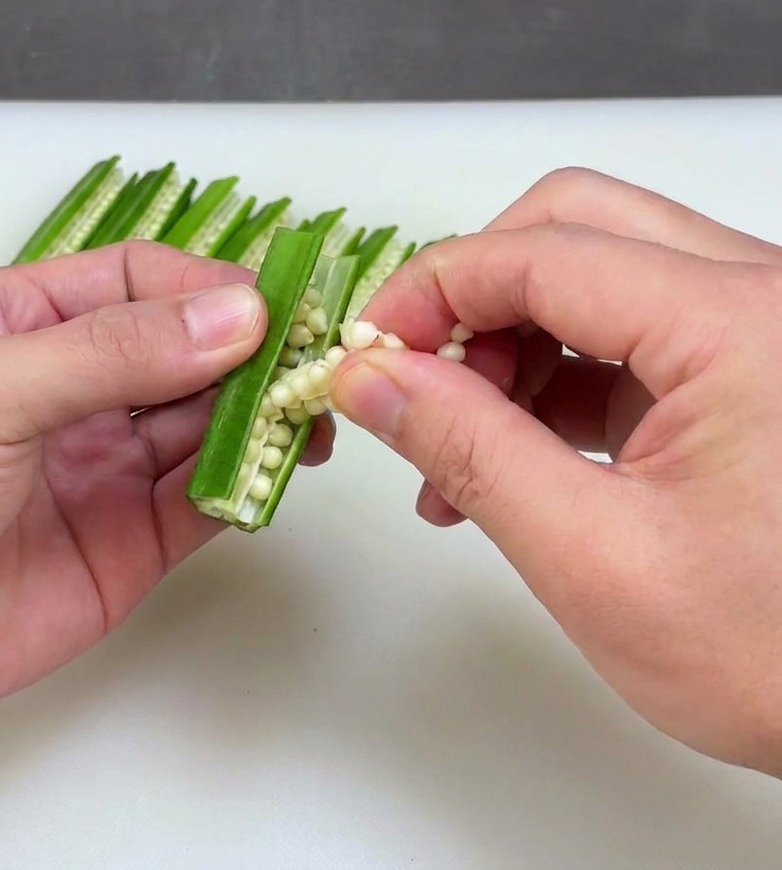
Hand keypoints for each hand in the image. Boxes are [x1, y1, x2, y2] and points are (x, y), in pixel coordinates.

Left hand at [0, 241, 333, 751]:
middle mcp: (76, 391)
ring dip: (260, 416)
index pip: (139, 282)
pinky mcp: (133, 540)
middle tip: (310, 359)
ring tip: (309, 413)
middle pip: (187, 352)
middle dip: (250, 352)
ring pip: (208, 424)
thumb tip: (236, 317)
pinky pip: (206, 499)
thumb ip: (115, 352)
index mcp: (25, 326)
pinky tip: (275, 470)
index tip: (268, 304)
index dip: (206, 286)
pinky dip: (247, 483)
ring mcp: (108, 467)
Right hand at [332, 168, 781, 774]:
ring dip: (508, 346)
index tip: (365, 354)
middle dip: (473, 300)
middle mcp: (763, 296)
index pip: (540, 252)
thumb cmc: (776, 656)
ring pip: (594, 279)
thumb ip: (469, 451)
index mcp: (742, 325)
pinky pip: (625, 335)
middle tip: (415, 380)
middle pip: (572, 229)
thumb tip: (371, 382)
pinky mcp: (747, 370)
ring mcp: (758, 330)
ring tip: (453, 447)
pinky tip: (509, 454)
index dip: (431, 293)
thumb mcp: (593, 557)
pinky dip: (553, 379)